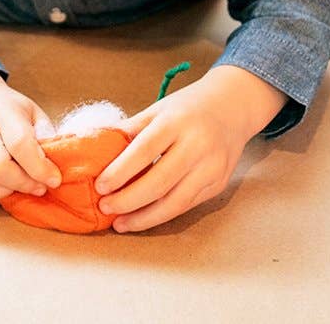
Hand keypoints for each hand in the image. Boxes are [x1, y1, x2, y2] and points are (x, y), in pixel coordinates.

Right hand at [0, 68, 61, 209]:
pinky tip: (0, 188)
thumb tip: (60, 161)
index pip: (19, 143)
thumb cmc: (10, 111)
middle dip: (24, 184)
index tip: (55, 179)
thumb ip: (46, 135)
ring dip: (2, 193)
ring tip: (17, 187)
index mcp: (2, 112)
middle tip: (40, 186)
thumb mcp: (33, 112)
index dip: (40, 167)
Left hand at [94, 65, 287, 231]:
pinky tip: (143, 217)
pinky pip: (186, 206)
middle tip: (105, 208)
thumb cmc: (188, 107)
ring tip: (120, 223)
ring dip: (144, 217)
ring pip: (175, 202)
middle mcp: (197, 145)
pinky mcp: (218, 184)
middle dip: (128, 200)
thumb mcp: (157, 109)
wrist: (232, 107)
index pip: (144, 151)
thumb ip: (130, 130)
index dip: (120, 172)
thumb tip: (96, 148)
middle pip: (159, 182)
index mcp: (177, 122)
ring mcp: (211, 167)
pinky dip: (162, 215)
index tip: (100, 186)